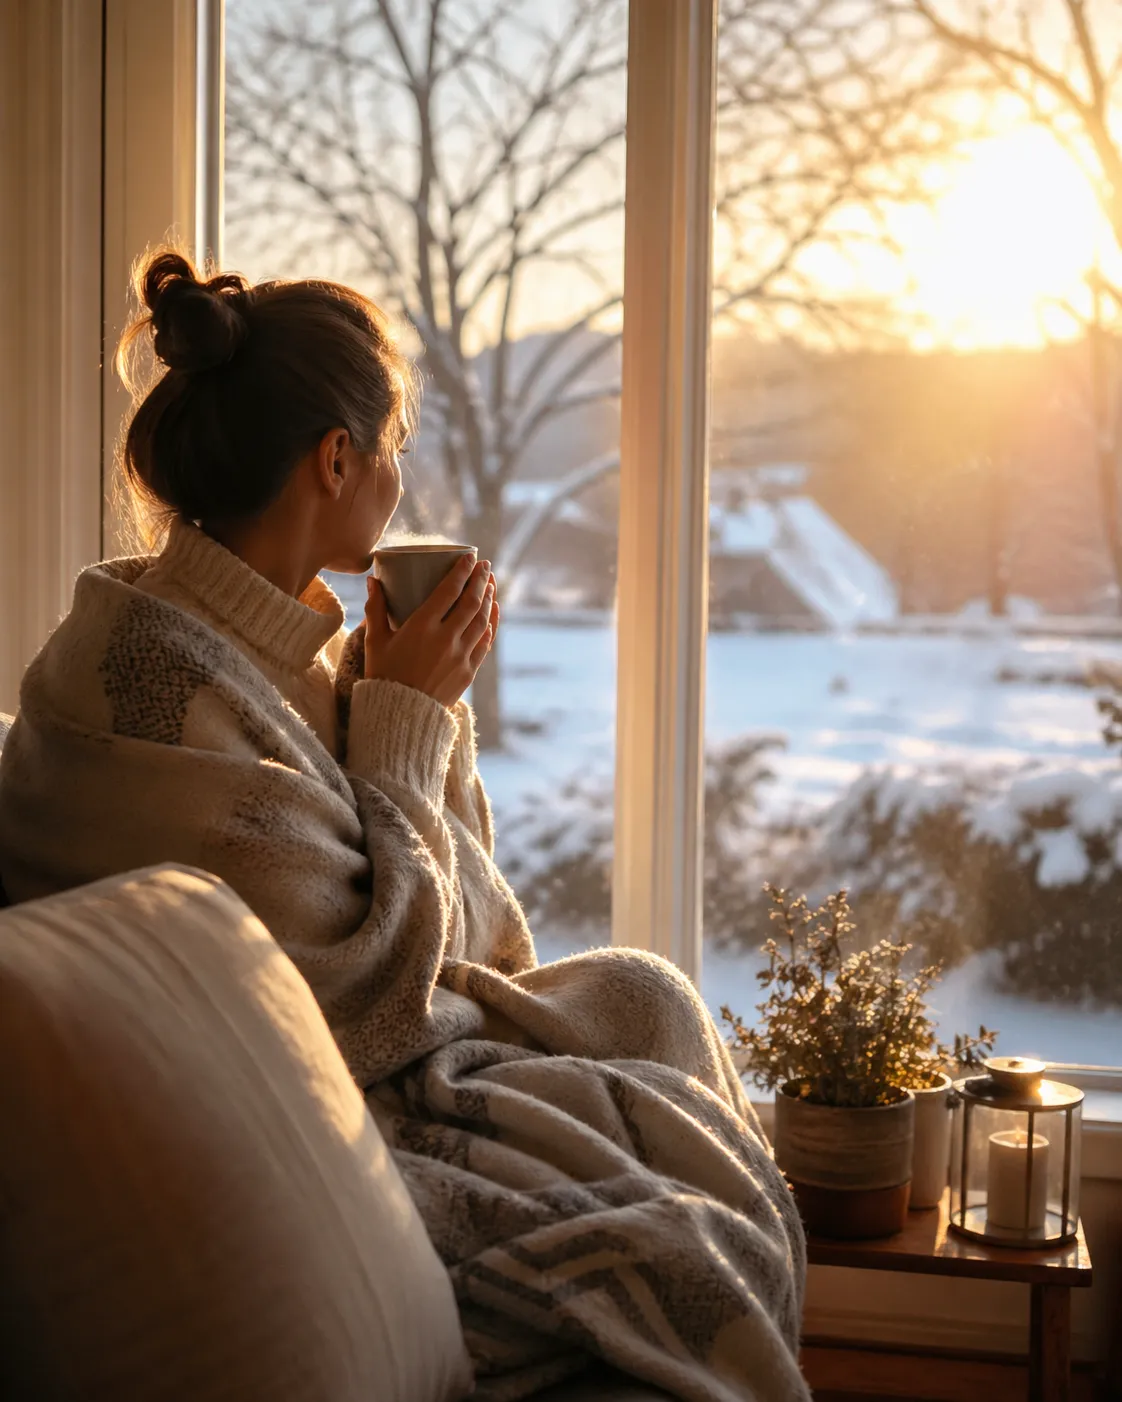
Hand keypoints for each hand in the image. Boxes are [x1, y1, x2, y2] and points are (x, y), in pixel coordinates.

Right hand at [363, 555, 498, 706]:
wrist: (400, 716)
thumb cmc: (383, 676)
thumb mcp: (375, 641)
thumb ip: (376, 609)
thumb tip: (372, 580)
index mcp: (421, 627)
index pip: (449, 590)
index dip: (463, 571)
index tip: (471, 557)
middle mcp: (445, 639)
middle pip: (471, 602)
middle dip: (481, 580)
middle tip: (485, 565)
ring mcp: (460, 656)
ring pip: (482, 620)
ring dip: (489, 599)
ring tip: (491, 584)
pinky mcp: (468, 672)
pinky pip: (484, 642)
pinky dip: (490, 624)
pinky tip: (492, 613)